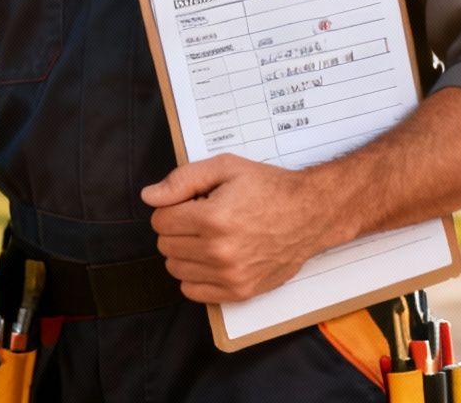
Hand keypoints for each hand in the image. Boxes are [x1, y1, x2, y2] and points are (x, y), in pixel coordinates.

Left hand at [140, 154, 346, 303]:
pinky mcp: (240, 292)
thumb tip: (149, 196)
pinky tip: (211, 258)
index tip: (190, 203)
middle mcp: (220, 252)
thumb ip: (182, 180)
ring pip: (175, 268)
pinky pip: (192, 291)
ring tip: (209, 236)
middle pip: (165, 244)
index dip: (170, 208)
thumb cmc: (269, 188)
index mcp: (213, 218)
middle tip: (202, 218)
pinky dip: (194, 275)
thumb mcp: (225, 168)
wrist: (311, 214)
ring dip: (184, 251)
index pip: (160, 220)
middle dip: (177, 228)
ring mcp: (230, 276)